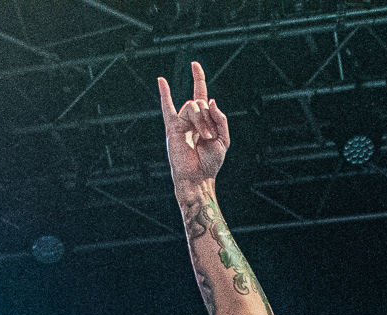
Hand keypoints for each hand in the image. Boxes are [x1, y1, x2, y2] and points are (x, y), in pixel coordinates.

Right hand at [157, 61, 229, 192]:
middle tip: (209, 136)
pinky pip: (167, 107)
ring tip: (204, 138)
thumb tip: (210, 100)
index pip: (201, 95)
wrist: (198, 176)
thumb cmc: (210, 162)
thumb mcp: (224, 140)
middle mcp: (192, 118)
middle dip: (209, 118)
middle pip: (201, 102)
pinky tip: (162, 80)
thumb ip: (221, 119)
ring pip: (192, 106)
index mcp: (205, 120)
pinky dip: (164, 93)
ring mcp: (181, 121)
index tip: (194, 65)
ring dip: (202, 121)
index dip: (198, 78)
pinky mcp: (172, 127)